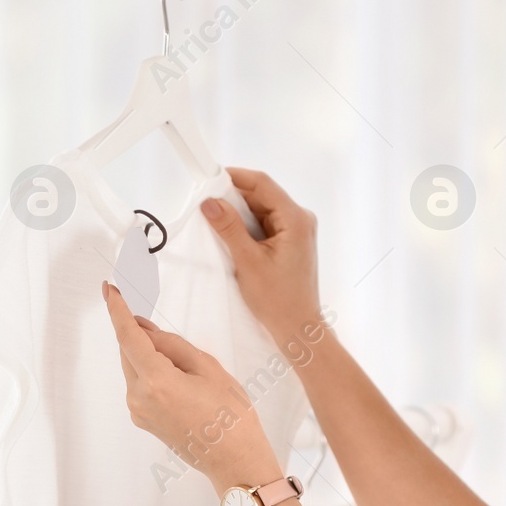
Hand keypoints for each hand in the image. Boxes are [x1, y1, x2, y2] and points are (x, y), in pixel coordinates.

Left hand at [102, 280, 282, 490]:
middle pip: (130, 351)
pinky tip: (182, 383)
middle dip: (144, 335)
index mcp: (157, 382)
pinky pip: (141, 385)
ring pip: (135, 367)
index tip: (109, 289)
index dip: (117, 310)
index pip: (128, 336)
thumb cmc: (231, 416)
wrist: (235, 461)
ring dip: (151, 356)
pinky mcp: (143, 420)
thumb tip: (143, 328)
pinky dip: (153, 373)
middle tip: (172, 335)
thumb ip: (171, 344)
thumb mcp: (208, 368)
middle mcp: (139, 398)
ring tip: (190, 372)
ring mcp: (139, 412)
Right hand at [203, 168, 324, 350]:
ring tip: (214, 220)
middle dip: (233, 197)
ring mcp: (297, 230)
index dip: (234, 177)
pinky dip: (246, 226)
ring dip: (238, 213)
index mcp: (295, 219)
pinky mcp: (290, 241)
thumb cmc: (278, 300)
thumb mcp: (248, 261)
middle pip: (262, 195)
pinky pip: (265, 224)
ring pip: (261, 209)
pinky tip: (229, 234)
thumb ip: (229, 229)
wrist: (298, 327)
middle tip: (206, 202)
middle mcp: (300, 219)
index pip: (262, 184)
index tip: (209, 178)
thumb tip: (210, 203)